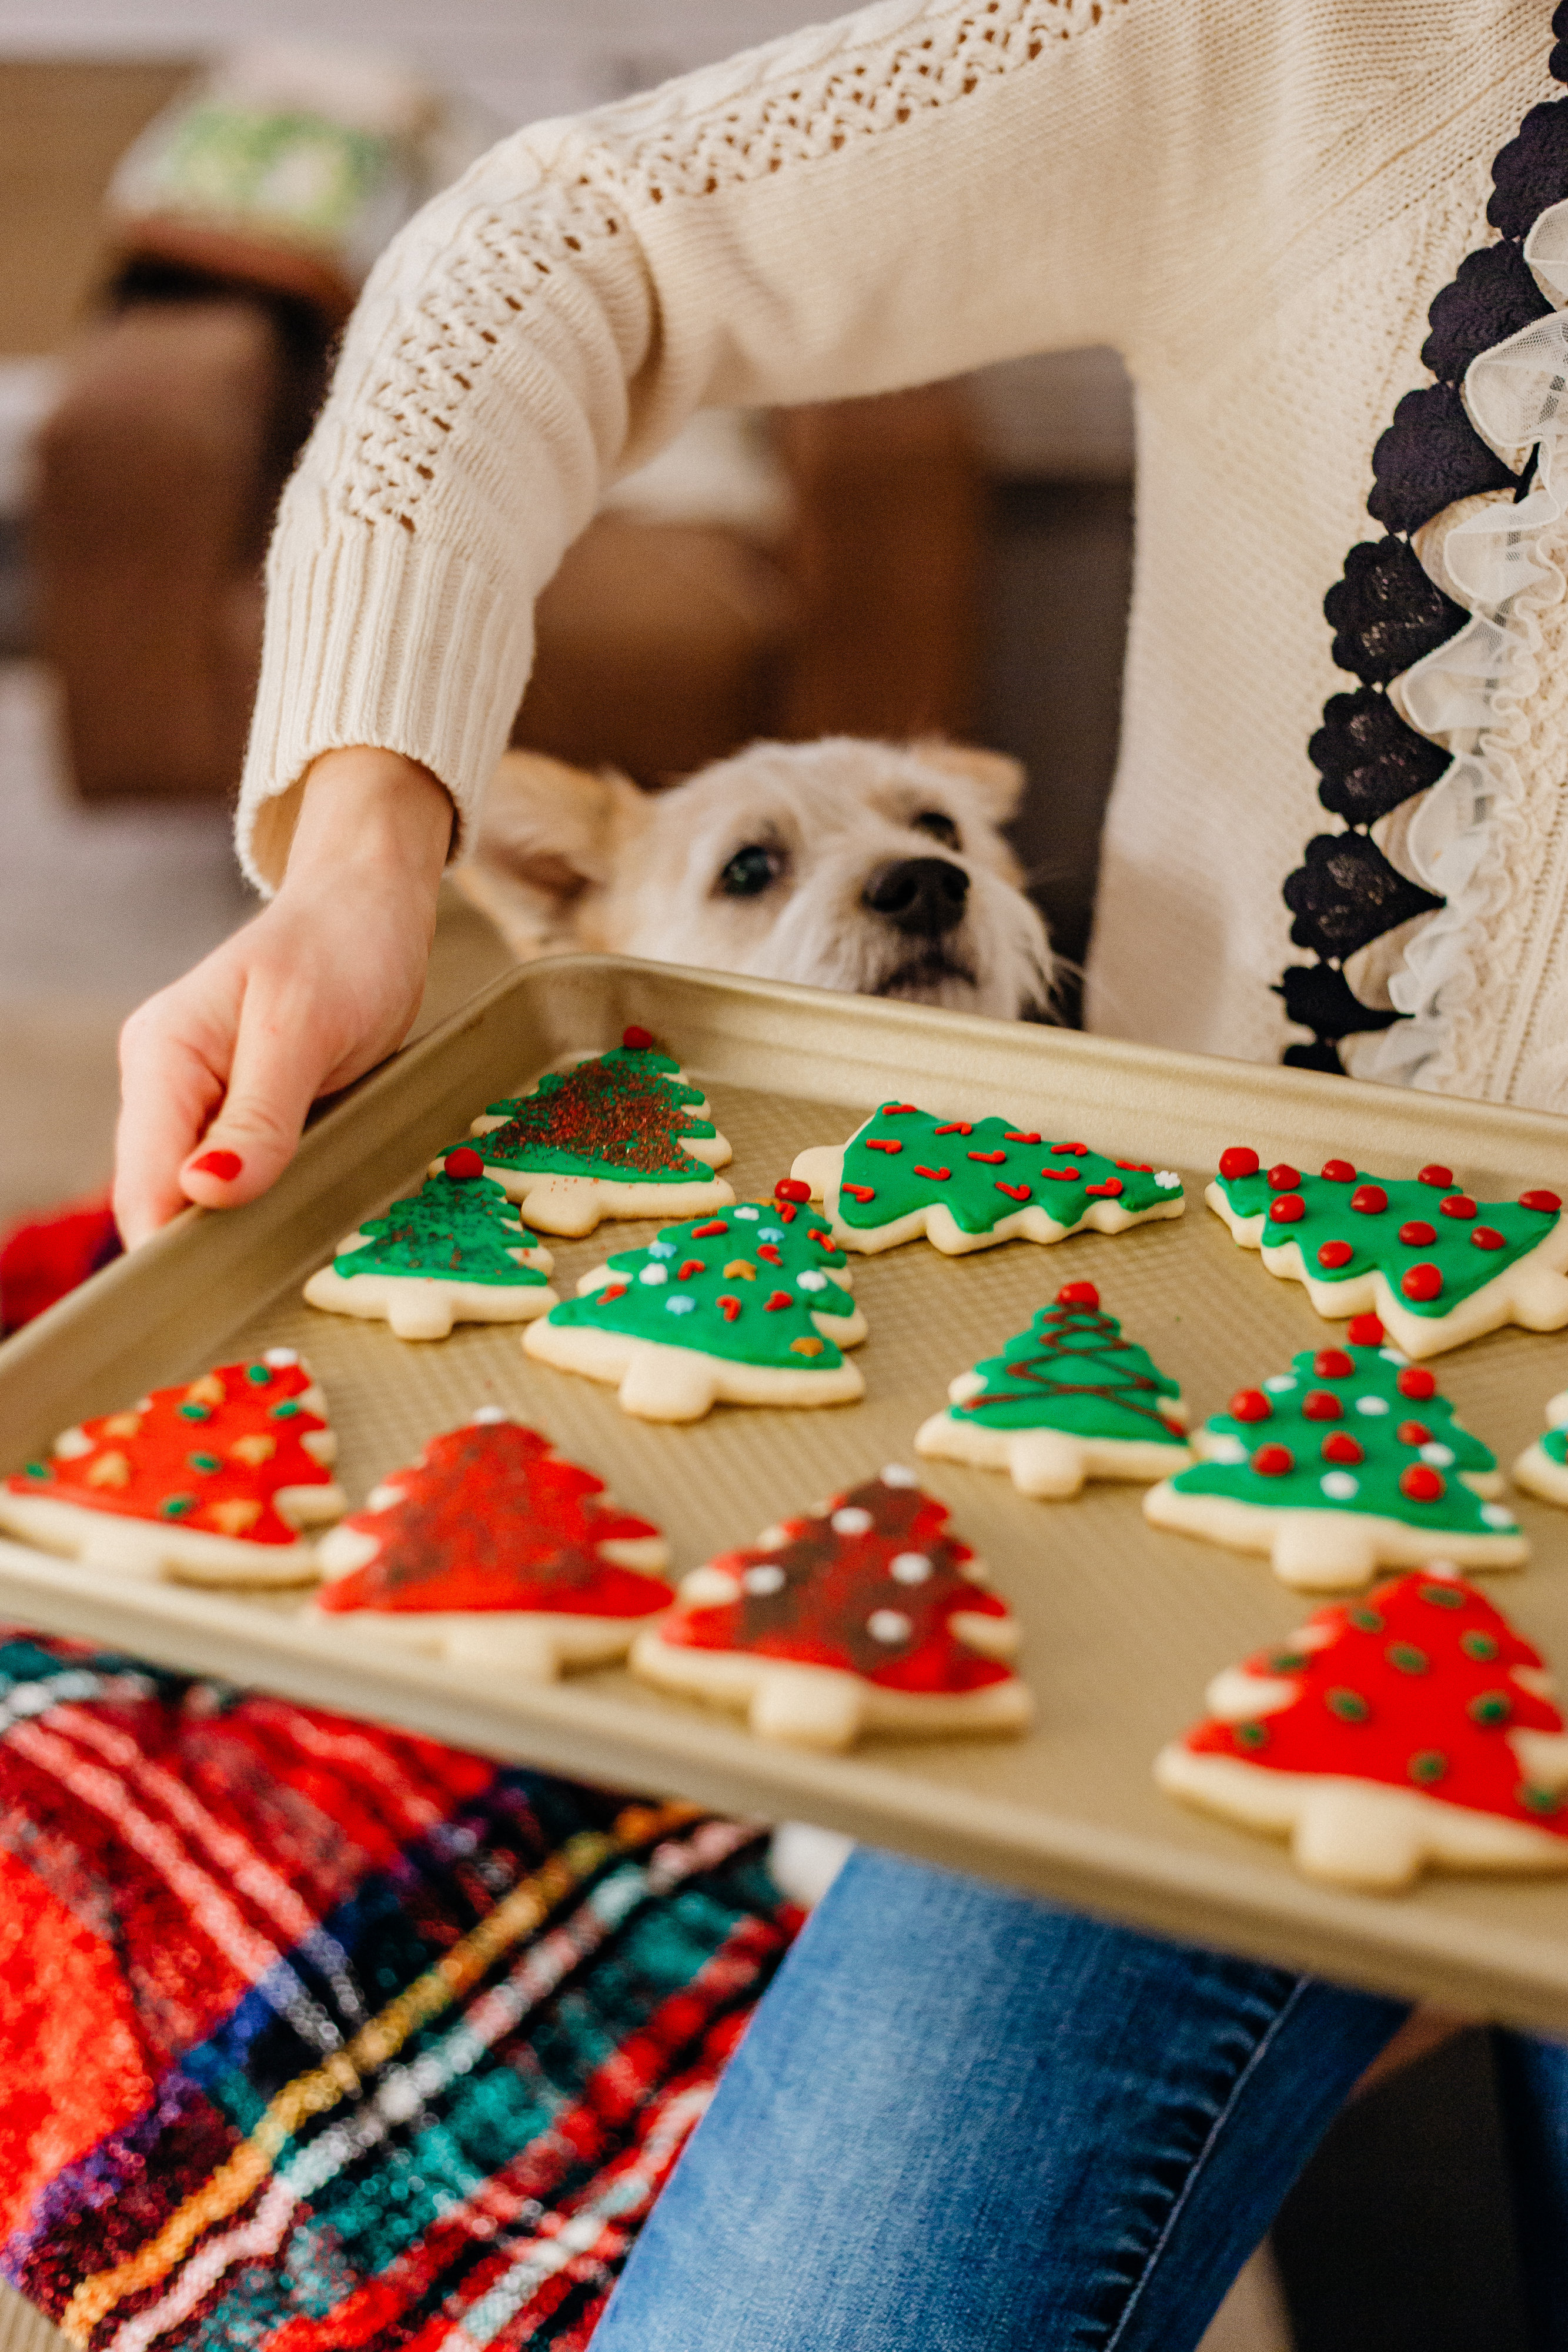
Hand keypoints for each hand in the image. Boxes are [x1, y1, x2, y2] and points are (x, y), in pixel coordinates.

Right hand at [113, 748, 453, 1247]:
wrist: (371, 903)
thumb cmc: (343, 947)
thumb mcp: (304, 1029)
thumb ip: (258, 1115)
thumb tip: (207, 1190)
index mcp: (163, 1056)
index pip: (144, 1181)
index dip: (173, 1244)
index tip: (219, 1293)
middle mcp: (166, 1081)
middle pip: (163, 1196)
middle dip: (207, 1242)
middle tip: (270, 1281)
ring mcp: (200, 1096)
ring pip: (202, 1192)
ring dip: (240, 1224)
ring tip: (290, 1250)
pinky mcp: (241, 1107)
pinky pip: (238, 1172)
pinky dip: (264, 1199)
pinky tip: (297, 1211)